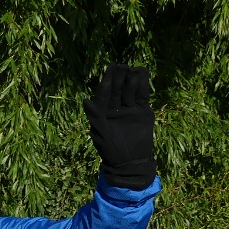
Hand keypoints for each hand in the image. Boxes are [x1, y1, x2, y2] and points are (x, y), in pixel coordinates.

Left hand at [83, 64, 156, 189]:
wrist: (131, 162)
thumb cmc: (112, 151)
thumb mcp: (102, 134)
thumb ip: (96, 117)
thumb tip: (85, 100)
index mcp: (103, 112)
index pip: (104, 93)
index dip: (107, 81)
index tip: (110, 68)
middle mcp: (116, 109)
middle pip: (117, 89)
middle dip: (119, 77)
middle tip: (121, 66)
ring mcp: (130, 109)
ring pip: (130, 90)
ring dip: (131, 79)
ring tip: (132, 69)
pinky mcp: (142, 112)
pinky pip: (142, 96)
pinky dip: (143, 85)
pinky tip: (143, 73)